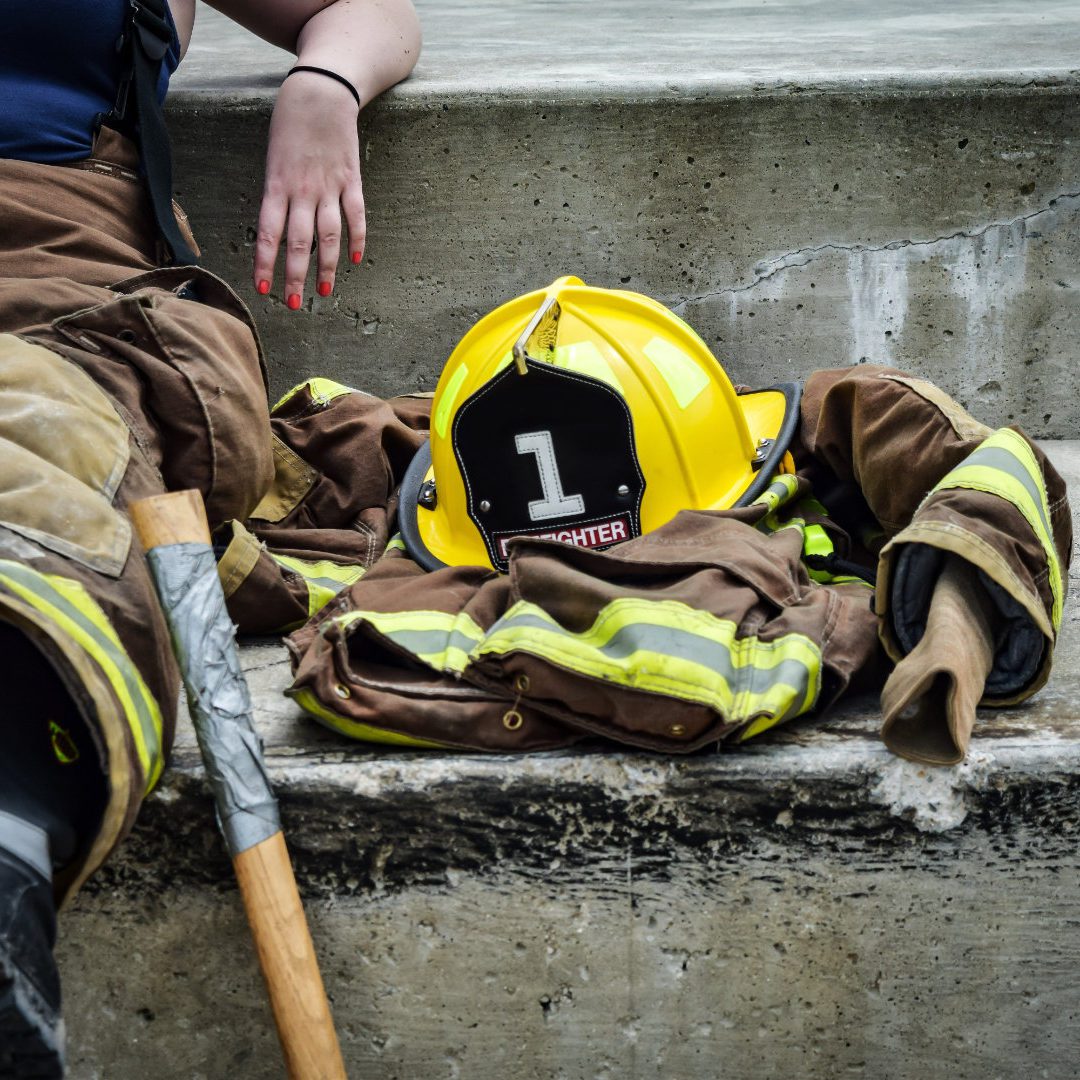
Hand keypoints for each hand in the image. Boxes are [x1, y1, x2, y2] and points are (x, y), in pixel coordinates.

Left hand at [254, 70, 364, 306]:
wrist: (321, 91)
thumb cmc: (290, 122)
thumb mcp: (272, 157)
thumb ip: (277, 194)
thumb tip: (278, 229)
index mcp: (277, 184)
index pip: (268, 233)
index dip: (266, 263)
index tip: (263, 288)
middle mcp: (303, 190)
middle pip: (299, 243)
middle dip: (295, 276)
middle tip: (294, 304)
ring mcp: (330, 187)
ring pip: (328, 236)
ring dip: (325, 267)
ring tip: (323, 292)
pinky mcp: (352, 181)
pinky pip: (356, 216)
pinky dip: (357, 240)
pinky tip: (354, 260)